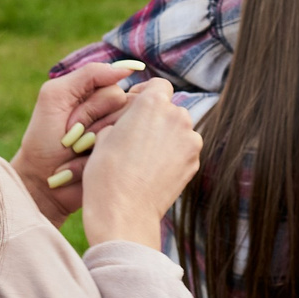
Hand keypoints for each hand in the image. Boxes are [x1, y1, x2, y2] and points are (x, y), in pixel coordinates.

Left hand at [11, 61, 142, 222]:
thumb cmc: (44, 139)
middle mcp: (117, 115)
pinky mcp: (125, 159)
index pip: (114, 88)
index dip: (90, 104)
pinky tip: (87, 164)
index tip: (68, 117)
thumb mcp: (56, 96)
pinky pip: (125, 149)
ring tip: (78, 150)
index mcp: (101, 95)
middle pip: (124, 106)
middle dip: (91, 121)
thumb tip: (127, 68)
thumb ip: (89, 75)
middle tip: (71, 136)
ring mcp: (123, 138)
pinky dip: (99, 156)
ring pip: (126, 127)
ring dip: (94, 140)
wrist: (41, 180)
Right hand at [80, 76, 201, 249]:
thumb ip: (123, 120)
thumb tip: (129, 122)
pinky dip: (173, 156)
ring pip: (180, 131)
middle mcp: (177, 116)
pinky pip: (184, 151)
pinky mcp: (195, 163)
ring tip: (145, 157)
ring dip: (167, 137)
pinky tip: (154, 171)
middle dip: (157, 118)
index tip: (136, 106)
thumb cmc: (106, 173)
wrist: (124, 212)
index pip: (159, 85)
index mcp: (151, 103)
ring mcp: (190, 141)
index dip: (147, 93)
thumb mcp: (104, 136)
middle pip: (171, 109)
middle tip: (137, 137)